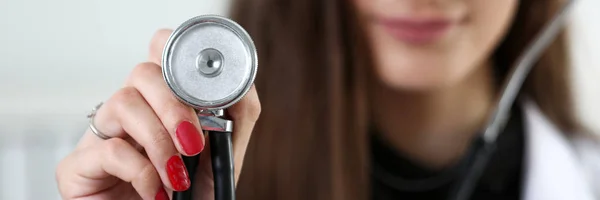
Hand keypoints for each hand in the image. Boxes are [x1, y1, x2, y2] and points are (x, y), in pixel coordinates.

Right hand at [56, 29, 260, 199]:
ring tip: (178, 176)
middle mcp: (130, 112)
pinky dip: (140, 171)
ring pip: (122, 102)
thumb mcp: (222, 155)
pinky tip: (156, 192)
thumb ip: (234, 119)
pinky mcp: (78, 167)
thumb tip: (242, 86)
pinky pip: (108, 150)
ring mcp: (102, 136)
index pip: (158, 55)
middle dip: (174, 106)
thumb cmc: (191, 196)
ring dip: (159, 141)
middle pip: (143, 73)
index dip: (174, 54)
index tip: (200, 80)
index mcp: (160, 103)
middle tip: (193, 142)